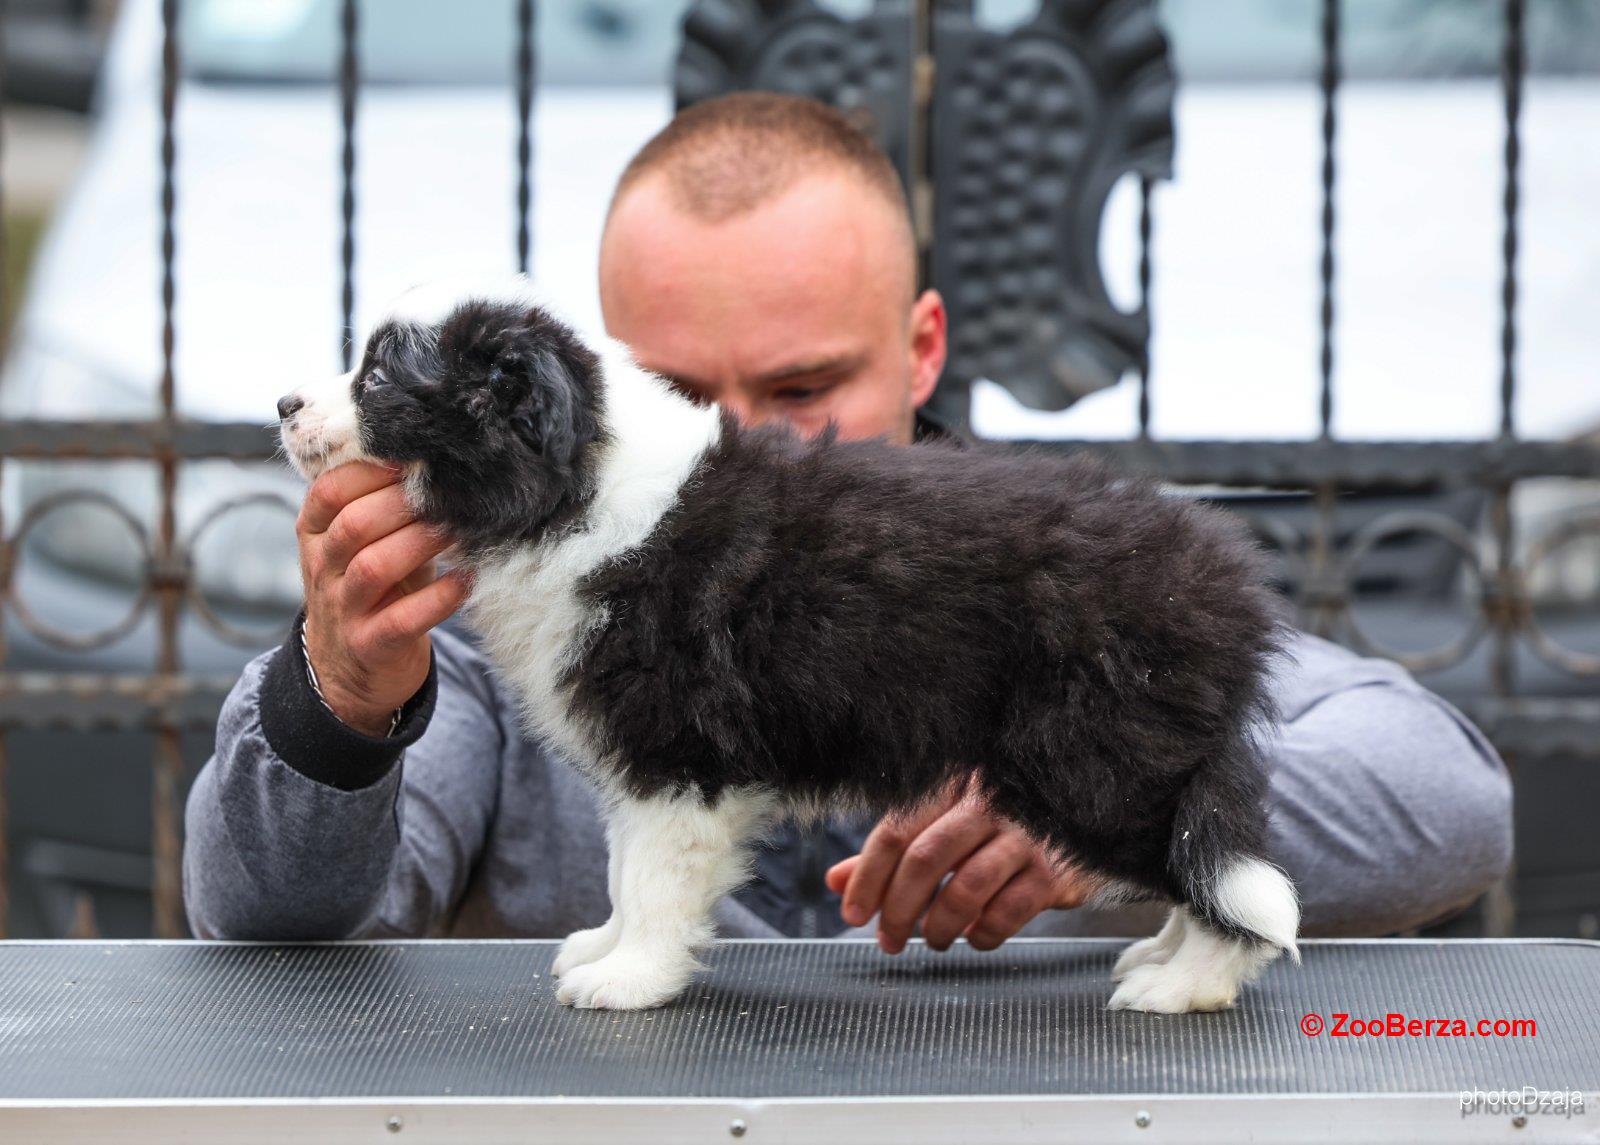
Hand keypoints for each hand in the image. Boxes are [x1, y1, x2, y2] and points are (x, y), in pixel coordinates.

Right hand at [296, 461, 471, 734]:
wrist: (350, 667)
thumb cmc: (371, 587)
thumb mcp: (365, 542)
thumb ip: (385, 503)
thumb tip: (438, 460)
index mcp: (316, 532)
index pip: (329, 490)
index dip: (370, 470)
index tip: (413, 457)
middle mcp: (324, 567)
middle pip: (353, 524)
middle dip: (402, 503)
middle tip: (445, 491)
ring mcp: (344, 608)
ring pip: (374, 566)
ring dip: (420, 542)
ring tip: (457, 528)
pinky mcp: (371, 645)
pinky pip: (404, 619)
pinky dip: (439, 598)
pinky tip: (466, 579)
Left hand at [826, 775, 1095, 952]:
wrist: (1075, 822)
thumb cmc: (994, 827)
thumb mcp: (941, 827)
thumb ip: (892, 852)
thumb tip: (835, 881)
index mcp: (951, 786)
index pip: (896, 830)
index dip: (867, 877)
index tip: (852, 913)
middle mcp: (987, 803)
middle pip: (926, 858)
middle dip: (898, 909)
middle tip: (887, 941)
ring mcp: (1024, 835)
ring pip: (967, 887)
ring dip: (939, 925)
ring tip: (932, 941)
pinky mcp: (1054, 869)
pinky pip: (1010, 911)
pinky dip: (984, 933)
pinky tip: (974, 937)